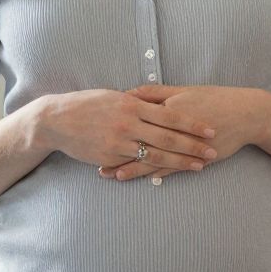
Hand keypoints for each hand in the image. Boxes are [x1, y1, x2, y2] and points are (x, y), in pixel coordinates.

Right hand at [32, 88, 217, 178]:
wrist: (57, 119)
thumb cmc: (87, 104)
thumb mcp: (115, 96)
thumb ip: (137, 101)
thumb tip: (159, 102)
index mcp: (133, 103)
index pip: (171, 114)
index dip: (193, 124)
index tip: (210, 130)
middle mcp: (129, 122)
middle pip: (169, 136)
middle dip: (194, 145)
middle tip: (213, 151)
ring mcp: (120, 141)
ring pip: (157, 154)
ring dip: (180, 161)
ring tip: (199, 166)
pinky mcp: (110, 156)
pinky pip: (136, 165)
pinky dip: (155, 171)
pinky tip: (169, 175)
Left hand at [108, 85, 264, 182]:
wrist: (247, 114)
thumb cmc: (215, 100)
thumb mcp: (185, 91)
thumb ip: (156, 93)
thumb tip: (129, 93)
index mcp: (168, 106)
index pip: (135, 115)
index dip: (115, 124)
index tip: (96, 130)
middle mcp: (173, 125)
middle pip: (138, 139)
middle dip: (116, 150)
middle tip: (94, 159)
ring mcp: (185, 143)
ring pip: (151, 157)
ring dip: (130, 167)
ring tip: (110, 174)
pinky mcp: (195, 157)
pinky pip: (171, 168)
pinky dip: (153, 174)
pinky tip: (140, 180)